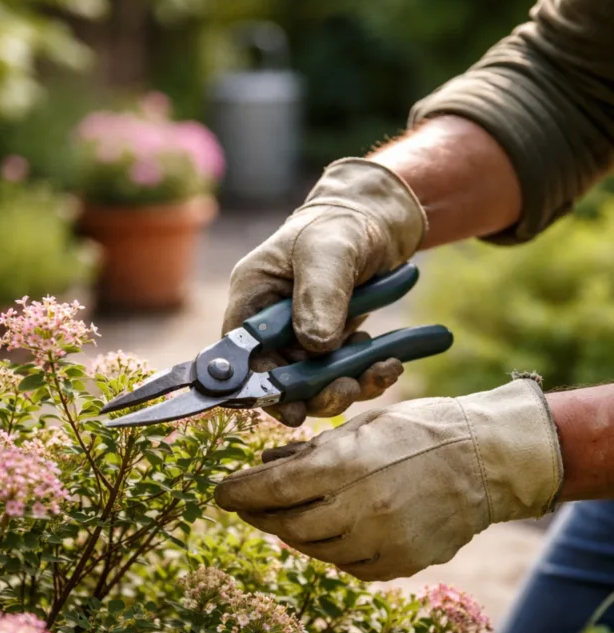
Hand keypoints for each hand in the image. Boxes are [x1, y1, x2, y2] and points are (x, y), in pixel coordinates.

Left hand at [215, 380, 562, 580]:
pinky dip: (332, 549)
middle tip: (249, 507)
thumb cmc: (422, 431)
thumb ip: (313, 451)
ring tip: (289, 516)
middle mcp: (360, 508)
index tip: (220, 494)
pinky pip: (348, 565)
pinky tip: (333, 530)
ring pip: (314, 550)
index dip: (239, 493)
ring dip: (294, 532)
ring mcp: (381, 542)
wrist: (487, 460)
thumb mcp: (363, 425)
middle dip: (261, 515)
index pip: (272, 489)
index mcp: (346, 465)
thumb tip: (267, 467)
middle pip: (287, 525)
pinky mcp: (400, 564)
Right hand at [222, 158, 426, 425]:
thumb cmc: (341, 226)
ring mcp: (300, 338)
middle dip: (314, 394)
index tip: (290, 409)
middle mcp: (271, 324)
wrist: (376, 223)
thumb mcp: (329, 253)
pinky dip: (367, 377)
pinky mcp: (330, 346)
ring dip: (345, 388)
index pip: (243, 355)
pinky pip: (342, 375)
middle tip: (345, 390)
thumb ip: (319, 297)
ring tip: (379, 372)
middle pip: (279, 379)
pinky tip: (390, 363)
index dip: (260, 387)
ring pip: (314, 385)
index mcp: (253, 297)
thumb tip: (316, 346)